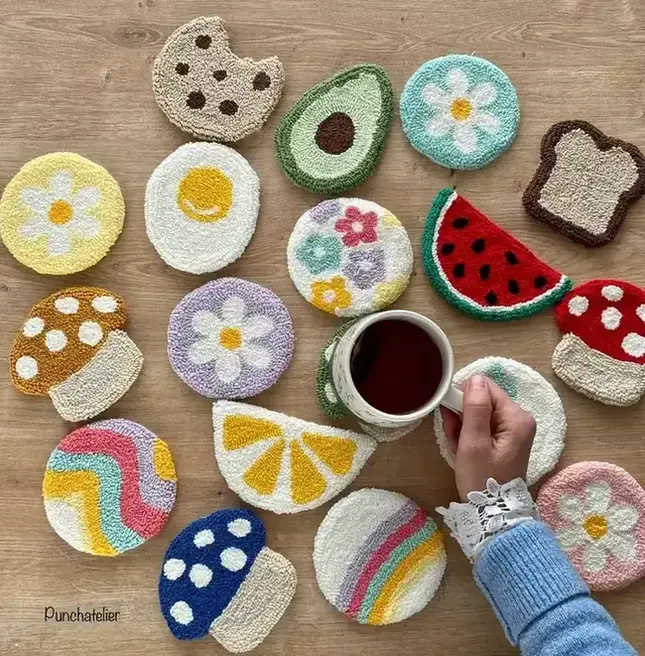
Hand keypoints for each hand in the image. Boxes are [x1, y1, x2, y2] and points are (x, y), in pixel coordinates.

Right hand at [440, 374, 535, 500]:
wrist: (493, 513)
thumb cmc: (482, 478)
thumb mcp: (473, 442)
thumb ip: (475, 407)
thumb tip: (474, 378)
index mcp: (517, 417)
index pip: (485, 387)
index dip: (464, 398)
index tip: (452, 419)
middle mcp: (520, 419)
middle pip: (482, 401)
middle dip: (462, 416)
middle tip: (454, 438)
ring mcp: (513, 430)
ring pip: (479, 414)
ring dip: (463, 427)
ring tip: (458, 448)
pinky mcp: (505, 440)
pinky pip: (482, 427)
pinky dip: (469, 436)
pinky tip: (463, 451)